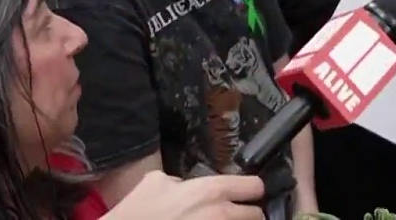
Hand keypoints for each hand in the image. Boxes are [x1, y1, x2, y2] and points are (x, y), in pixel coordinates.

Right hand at [101, 171, 263, 219]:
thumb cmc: (137, 211)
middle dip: (249, 215)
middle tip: (238, 216)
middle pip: (257, 215)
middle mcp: (220, 214)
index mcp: (211, 190)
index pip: (255, 186)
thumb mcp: (157, 180)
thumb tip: (188, 185)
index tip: (246, 195)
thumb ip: (182, 180)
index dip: (252, 190)